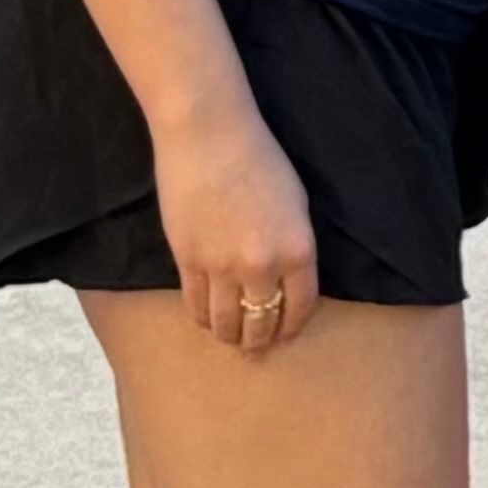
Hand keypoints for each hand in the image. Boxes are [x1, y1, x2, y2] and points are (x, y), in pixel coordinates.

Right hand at [152, 105, 321, 352]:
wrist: (210, 139)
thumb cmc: (261, 161)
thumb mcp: (296, 204)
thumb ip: (292, 245)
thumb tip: (286, 277)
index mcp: (298, 250)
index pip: (300, 305)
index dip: (293, 325)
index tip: (288, 334)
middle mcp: (262, 266)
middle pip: (262, 321)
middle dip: (260, 339)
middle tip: (257, 348)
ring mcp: (221, 267)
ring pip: (226, 321)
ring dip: (230, 336)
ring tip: (231, 340)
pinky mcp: (187, 262)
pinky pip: (195, 304)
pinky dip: (202, 318)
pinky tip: (206, 320)